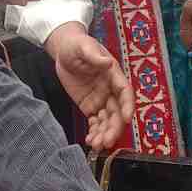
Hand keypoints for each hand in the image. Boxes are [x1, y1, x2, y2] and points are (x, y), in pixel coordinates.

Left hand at [45, 23, 132, 151]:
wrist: (64, 50)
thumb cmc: (77, 44)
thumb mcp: (84, 46)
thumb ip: (94, 56)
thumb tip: (107, 63)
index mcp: (113, 74)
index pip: (125, 92)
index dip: (128, 106)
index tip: (126, 119)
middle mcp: (110, 90)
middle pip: (117, 112)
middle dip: (114, 128)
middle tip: (108, 141)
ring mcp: (100, 100)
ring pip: (107, 121)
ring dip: (104, 134)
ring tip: (97, 146)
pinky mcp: (89, 106)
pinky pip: (95, 122)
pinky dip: (94, 132)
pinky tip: (90, 141)